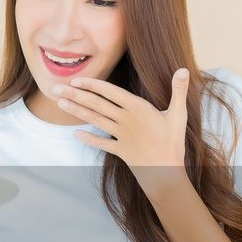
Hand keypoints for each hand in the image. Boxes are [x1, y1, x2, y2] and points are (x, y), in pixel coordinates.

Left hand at [53, 68, 191, 195]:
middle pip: (97, 105)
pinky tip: (75, 134)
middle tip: (56, 88)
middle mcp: (125, 120)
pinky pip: (101, 144)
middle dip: (75, 95)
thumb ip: (179, 91)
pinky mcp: (120, 150)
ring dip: (76, 111)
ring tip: (60, 103)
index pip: (111, 92)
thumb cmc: (173, 142)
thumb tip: (184, 69)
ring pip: (95, 120)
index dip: (93, 85)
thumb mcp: (178, 114)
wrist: (166, 173)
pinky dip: (88, 139)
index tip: (76, 80)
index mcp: (138, 109)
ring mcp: (120, 136)